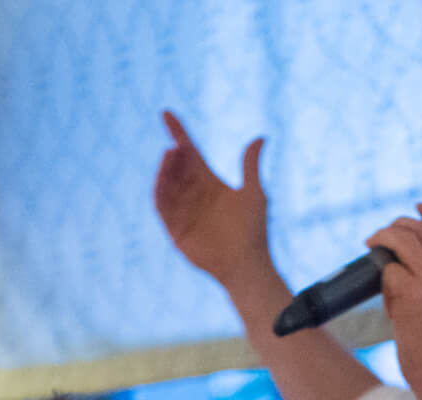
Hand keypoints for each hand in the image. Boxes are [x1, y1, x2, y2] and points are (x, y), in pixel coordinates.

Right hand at [154, 111, 271, 287]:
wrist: (246, 264)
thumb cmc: (253, 230)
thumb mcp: (253, 193)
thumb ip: (250, 165)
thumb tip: (260, 137)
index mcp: (209, 181)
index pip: (189, 152)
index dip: (178, 132)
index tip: (167, 114)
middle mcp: (193, 193)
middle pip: (177, 166)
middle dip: (175, 156)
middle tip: (178, 148)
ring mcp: (183, 210)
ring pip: (166, 184)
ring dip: (166, 170)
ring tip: (172, 157)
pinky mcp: (175, 228)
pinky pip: (163, 207)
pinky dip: (160, 192)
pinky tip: (163, 181)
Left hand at [364, 203, 421, 399]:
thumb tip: (405, 266)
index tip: (420, 208)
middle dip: (400, 225)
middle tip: (384, 234)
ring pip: (404, 239)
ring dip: (384, 237)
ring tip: (372, 243)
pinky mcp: (411, 293)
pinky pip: (389, 269)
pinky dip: (383, 278)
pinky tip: (385, 297)